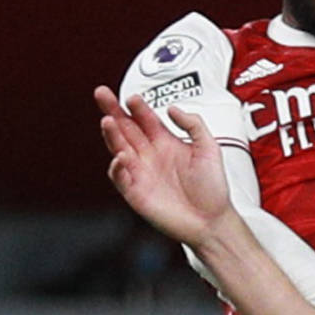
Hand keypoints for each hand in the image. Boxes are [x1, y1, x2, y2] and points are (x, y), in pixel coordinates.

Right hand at [95, 88, 231, 244]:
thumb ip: (193, 124)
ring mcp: (141, 173)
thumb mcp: (209, 148)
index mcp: (166, 143)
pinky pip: (120, 177)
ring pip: (119, 148)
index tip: (132, 97)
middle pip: (126, 128)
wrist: (212, 220)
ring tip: (107, 120)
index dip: (137, 107)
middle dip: (113, 111)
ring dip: (111, 134)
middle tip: (102, 94)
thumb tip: (172, 108)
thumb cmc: (212, 188)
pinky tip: (120, 156)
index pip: (146, 119)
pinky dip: (117, 167)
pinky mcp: (136, 193)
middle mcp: (150, 156)